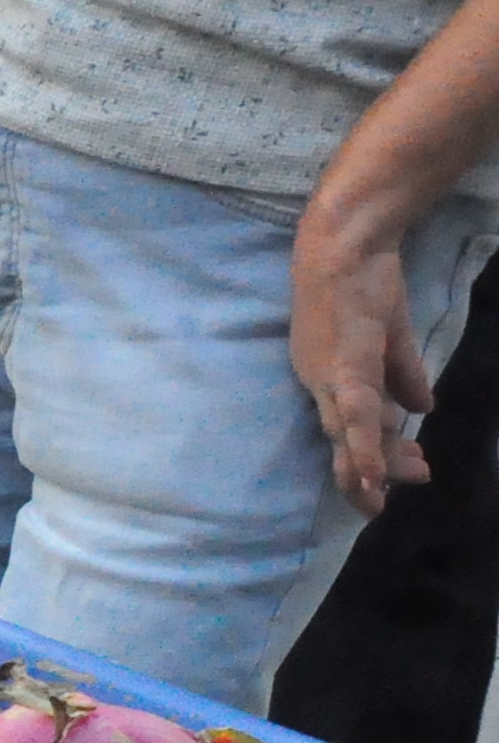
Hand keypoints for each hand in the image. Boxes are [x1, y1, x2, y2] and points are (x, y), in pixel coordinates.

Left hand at [292, 219, 436, 516]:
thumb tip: (422, 409)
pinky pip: (353, 410)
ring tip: (375, 499)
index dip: (372, 457)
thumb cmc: (364, 283)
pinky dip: (361, 442)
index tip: (399, 479)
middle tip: (392, 498)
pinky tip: (371, 471)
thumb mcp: (391, 336)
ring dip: (364, 467)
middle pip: (346, 439)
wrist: (347, 243)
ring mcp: (327, 374)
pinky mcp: (342, 361)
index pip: (352, 428)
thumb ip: (403, 373)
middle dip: (370, 472)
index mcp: (330, 378)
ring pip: (346, 432)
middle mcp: (320, 383)